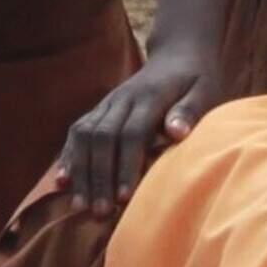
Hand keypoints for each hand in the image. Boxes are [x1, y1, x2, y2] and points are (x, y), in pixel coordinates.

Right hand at [60, 43, 219, 210]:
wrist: (177, 53)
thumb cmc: (197, 79)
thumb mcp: (205, 91)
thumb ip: (190, 111)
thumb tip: (176, 133)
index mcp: (149, 97)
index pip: (132, 134)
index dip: (126, 166)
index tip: (124, 198)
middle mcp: (121, 99)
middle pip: (101, 138)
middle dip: (98, 177)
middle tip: (99, 212)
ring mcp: (106, 104)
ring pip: (83, 137)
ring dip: (80, 172)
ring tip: (79, 205)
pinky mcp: (99, 109)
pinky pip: (76, 132)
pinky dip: (67, 158)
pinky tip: (62, 182)